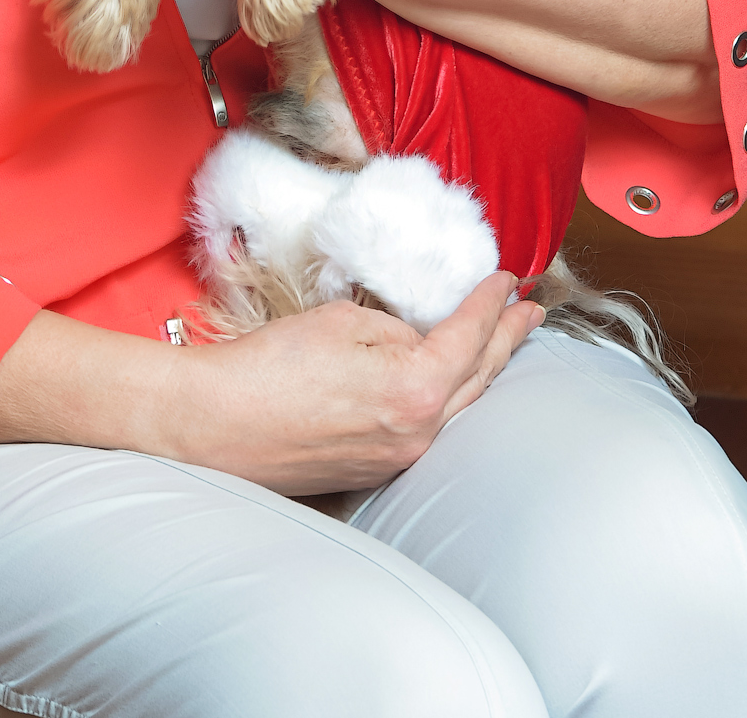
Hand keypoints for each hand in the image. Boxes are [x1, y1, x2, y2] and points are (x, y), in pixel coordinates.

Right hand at [0, 278, 542, 497]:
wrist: (216, 426)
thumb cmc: (270, 367)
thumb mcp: (341, 322)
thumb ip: (393, 328)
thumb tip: (415, 337)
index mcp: (417, 390)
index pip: (470, 336)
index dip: (490, 302)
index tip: (507, 278)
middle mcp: (419, 434)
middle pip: (479, 379)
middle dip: (506, 341)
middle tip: (531, 312)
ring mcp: (398, 458)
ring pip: (458, 407)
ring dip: (482, 369)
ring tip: (501, 341)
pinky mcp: (373, 469)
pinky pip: (428, 426)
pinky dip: (448, 395)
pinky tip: (446, 379)